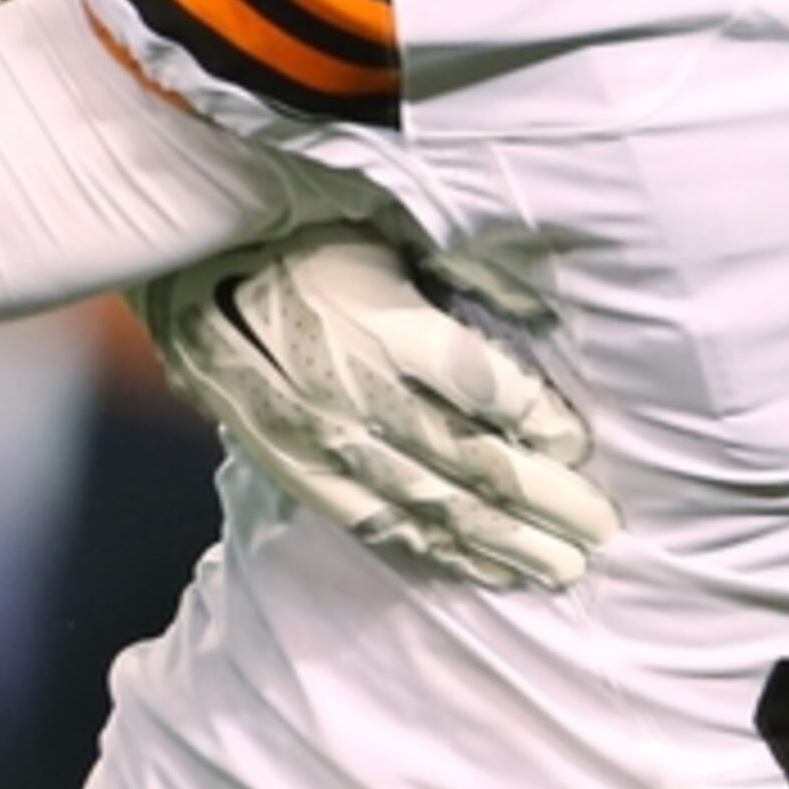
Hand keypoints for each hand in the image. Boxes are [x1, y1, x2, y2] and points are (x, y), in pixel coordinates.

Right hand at [138, 224, 617, 588]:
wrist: (185, 262)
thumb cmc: (306, 227)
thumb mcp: (387, 218)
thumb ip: (465, 266)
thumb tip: (545, 307)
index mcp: (377, 321)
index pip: (475, 382)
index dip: (535, 417)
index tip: (583, 443)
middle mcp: (348, 390)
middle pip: (463, 459)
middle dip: (541, 501)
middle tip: (603, 531)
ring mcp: (315, 438)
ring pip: (424, 505)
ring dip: (500, 542)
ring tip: (562, 570)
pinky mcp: (290, 466)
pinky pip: (370, 523)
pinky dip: (433, 552)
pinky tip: (482, 569)